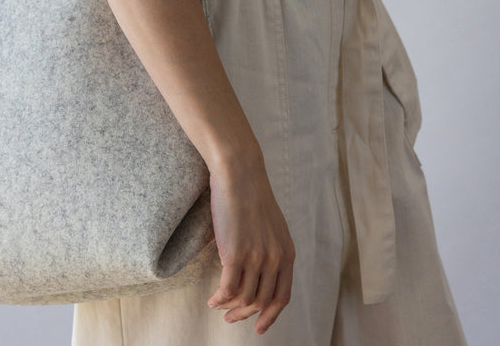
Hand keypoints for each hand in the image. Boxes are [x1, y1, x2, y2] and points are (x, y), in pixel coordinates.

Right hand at [206, 155, 295, 334]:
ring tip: (217, 305)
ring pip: (243, 298)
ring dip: (229, 307)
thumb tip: (258, 275)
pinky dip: (219, 299)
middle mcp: (275, 259)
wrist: (239, 173)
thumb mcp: (271, 226)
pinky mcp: (235, 254)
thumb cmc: (250, 195)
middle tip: (231, 318)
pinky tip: (212, 299)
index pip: (282, 297)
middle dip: (245, 315)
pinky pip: (228, 290)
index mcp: (287, 253)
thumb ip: (270, 250)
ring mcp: (256, 258)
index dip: (270, 316)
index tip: (259, 327)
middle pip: (261, 301)